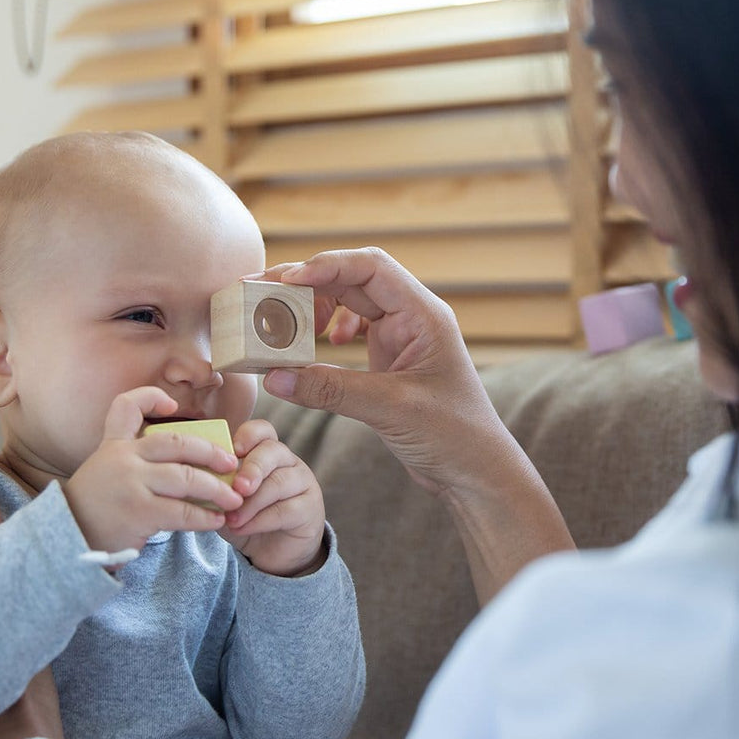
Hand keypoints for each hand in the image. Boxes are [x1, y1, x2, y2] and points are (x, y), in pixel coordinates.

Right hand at [62, 387, 243, 555]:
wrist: (67, 541)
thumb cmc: (95, 509)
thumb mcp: (104, 472)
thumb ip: (134, 460)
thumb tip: (188, 465)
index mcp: (113, 445)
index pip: (126, 406)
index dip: (151, 397)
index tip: (173, 404)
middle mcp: (122, 458)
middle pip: (177, 443)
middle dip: (210, 452)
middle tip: (231, 464)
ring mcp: (131, 483)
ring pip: (186, 478)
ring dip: (216, 489)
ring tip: (233, 500)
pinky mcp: (138, 512)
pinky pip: (182, 511)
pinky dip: (204, 517)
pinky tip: (216, 521)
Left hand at [222, 419, 326, 576]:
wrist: (270, 552)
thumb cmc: (246, 518)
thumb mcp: (227, 499)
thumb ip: (217, 486)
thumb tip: (196, 477)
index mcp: (267, 452)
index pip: (262, 430)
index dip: (248, 436)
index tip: (231, 451)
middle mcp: (288, 462)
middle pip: (273, 451)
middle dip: (252, 468)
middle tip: (236, 488)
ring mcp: (303, 483)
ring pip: (279, 482)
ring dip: (252, 502)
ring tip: (231, 519)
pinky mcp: (309, 509)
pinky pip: (286, 509)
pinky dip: (260, 520)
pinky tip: (242, 529)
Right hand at [257, 248, 503, 498]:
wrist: (476, 472)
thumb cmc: (454, 436)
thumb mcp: (390, 409)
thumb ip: (331, 390)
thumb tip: (274, 377)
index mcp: (423, 314)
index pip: (371, 267)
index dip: (327, 266)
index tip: (286, 281)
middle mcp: (412, 316)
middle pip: (353, 279)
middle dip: (307, 282)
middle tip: (262, 292)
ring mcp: (400, 336)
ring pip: (349, 301)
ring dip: (314, 306)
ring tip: (286, 323)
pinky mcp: (389, 358)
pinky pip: (351, 328)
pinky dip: (327, 331)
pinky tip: (319, 347)